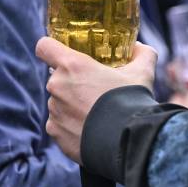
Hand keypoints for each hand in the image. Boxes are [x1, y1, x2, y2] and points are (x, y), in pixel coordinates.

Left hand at [35, 37, 156, 162]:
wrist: (127, 140)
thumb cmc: (132, 102)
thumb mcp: (143, 72)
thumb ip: (141, 54)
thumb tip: (139, 48)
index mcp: (72, 65)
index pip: (44, 46)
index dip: (52, 48)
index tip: (62, 54)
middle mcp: (57, 85)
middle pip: (57, 78)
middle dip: (73, 83)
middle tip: (95, 91)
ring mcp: (54, 110)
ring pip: (59, 102)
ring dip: (73, 105)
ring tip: (96, 114)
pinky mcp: (55, 132)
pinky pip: (60, 124)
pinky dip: (71, 126)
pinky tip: (90, 130)